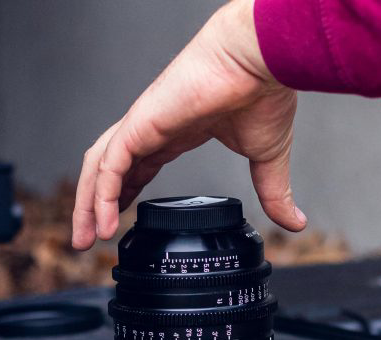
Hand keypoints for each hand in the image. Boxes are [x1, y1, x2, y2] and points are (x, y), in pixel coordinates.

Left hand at [72, 0, 306, 249]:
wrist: (259, 59)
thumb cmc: (263, 92)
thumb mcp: (268, 157)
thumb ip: (275, 192)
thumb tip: (295, 222)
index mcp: (177, 131)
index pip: (138, 165)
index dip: (125, 193)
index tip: (119, 221)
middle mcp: (153, 128)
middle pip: (108, 170)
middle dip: (94, 205)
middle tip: (89, 240)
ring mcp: (143, 125)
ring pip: (99, 168)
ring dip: (87, 205)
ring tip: (85, 239)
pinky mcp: (140, 123)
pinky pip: (109, 165)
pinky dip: (101, 195)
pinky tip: (102, 224)